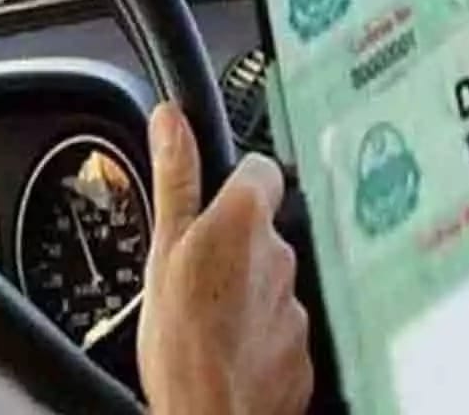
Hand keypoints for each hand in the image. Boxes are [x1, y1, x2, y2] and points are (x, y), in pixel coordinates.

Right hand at [138, 103, 312, 414]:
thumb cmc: (182, 343)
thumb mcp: (163, 249)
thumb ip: (175, 178)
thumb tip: (171, 120)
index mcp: (247, 220)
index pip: (259, 169)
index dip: (234, 182)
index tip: (213, 203)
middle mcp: (283, 254)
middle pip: (263, 228)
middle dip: (235, 246)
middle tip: (197, 276)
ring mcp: (298, 302)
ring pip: (270, 280)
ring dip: (246, 292)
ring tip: (209, 319)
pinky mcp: (305, 345)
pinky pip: (280, 324)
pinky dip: (259, 332)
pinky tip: (230, 348)